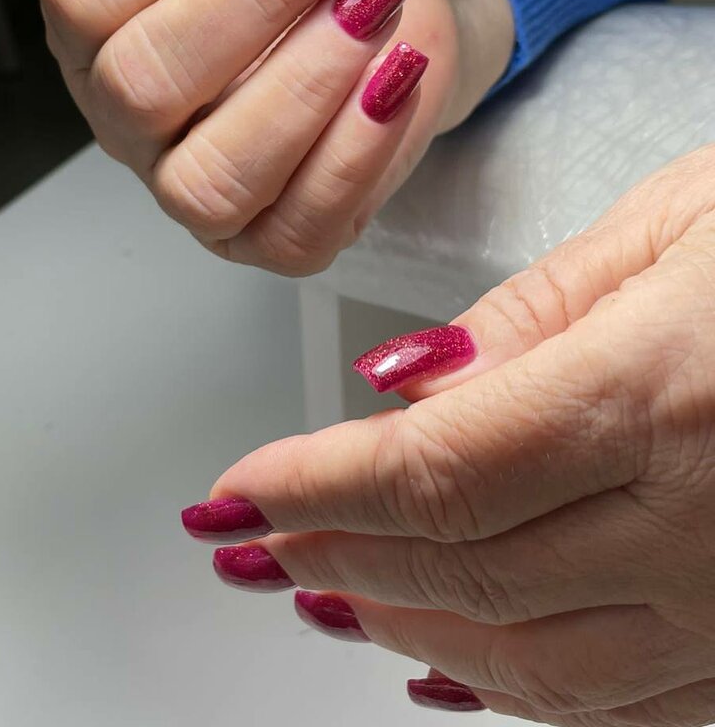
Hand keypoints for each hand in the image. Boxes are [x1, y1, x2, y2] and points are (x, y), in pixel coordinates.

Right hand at [0, 0, 512, 273]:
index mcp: (92, 31)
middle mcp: (132, 123)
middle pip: (146, 83)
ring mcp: (200, 192)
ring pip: (215, 176)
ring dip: (305, 80)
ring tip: (376, 1)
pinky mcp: (278, 238)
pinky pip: (298, 227)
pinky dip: (353, 152)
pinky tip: (394, 75)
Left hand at [192, 146, 714, 723]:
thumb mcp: (673, 224)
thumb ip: (532, 315)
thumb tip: (410, 387)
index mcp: (663, 391)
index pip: (432, 470)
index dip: (312, 489)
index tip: (235, 496)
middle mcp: (706, 519)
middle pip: (459, 568)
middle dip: (331, 554)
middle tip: (252, 541)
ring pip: (526, 656)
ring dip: (401, 621)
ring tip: (320, 590)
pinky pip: (620, 700)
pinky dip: (514, 685)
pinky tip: (450, 663)